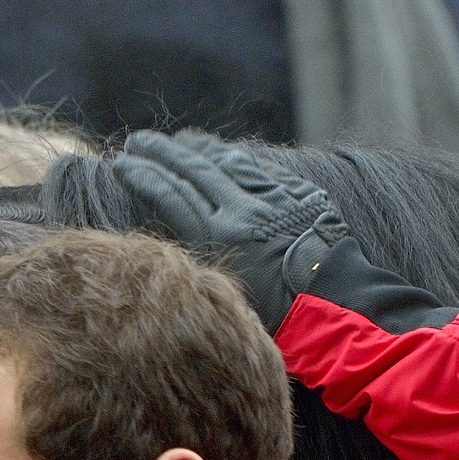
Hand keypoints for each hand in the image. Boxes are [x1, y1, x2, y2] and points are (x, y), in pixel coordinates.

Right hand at [111, 130, 351, 330]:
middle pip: (193, 170)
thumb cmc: (276, 319)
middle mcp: (243, 212)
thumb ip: (202, 260)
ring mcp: (272, 200)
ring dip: (197, 148)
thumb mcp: (227, 297)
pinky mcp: (297, 195)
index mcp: (221, 239)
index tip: (121, 164)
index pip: (171, 194)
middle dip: (161, 152)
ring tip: (176, 140)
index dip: (143, 176)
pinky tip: (222, 152)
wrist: (338, 308)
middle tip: (137, 140)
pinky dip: (235, 157)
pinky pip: (259, 169)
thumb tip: (177, 234)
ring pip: (226, 163)